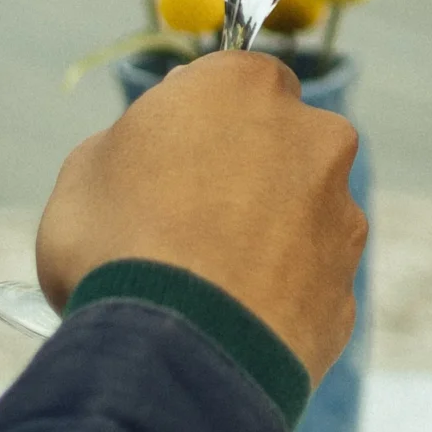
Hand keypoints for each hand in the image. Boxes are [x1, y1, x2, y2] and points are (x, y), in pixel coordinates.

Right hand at [35, 51, 365, 382]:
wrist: (176, 352)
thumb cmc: (117, 244)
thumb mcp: (85, 170)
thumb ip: (133, 143)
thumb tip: (150, 153)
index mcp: (247, 87)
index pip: (234, 79)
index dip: (201, 118)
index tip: (172, 153)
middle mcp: (314, 137)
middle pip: (283, 143)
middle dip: (248, 173)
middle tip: (189, 223)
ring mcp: (340, 215)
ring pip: (304, 215)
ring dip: (269, 238)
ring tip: (206, 289)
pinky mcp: (346, 290)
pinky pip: (307, 285)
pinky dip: (277, 300)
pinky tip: (231, 328)